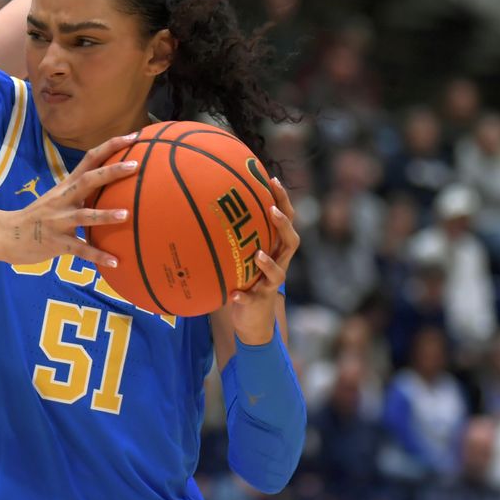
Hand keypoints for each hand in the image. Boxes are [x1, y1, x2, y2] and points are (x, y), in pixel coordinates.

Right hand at [0, 133, 135, 266]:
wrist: (7, 234)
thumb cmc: (39, 216)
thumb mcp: (58, 197)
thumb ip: (81, 191)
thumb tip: (110, 184)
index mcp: (66, 186)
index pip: (90, 159)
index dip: (111, 147)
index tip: (133, 136)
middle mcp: (63, 199)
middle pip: (88, 180)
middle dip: (111, 172)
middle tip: (135, 165)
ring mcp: (59, 221)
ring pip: (85, 216)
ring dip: (106, 215)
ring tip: (127, 215)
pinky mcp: (57, 243)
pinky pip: (80, 250)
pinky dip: (98, 256)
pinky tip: (115, 262)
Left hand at [230, 177, 299, 344]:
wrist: (253, 319)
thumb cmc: (246, 278)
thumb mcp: (241, 253)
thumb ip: (234, 233)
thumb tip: (207, 201)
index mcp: (275, 248)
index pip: (286, 220)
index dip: (283, 200)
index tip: (272, 179)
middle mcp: (278, 264)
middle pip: (292, 241)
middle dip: (283, 224)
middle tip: (271, 210)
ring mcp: (270, 284)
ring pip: (278, 273)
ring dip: (269, 263)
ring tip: (258, 254)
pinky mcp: (259, 302)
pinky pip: (253, 300)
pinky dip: (244, 297)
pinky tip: (234, 294)